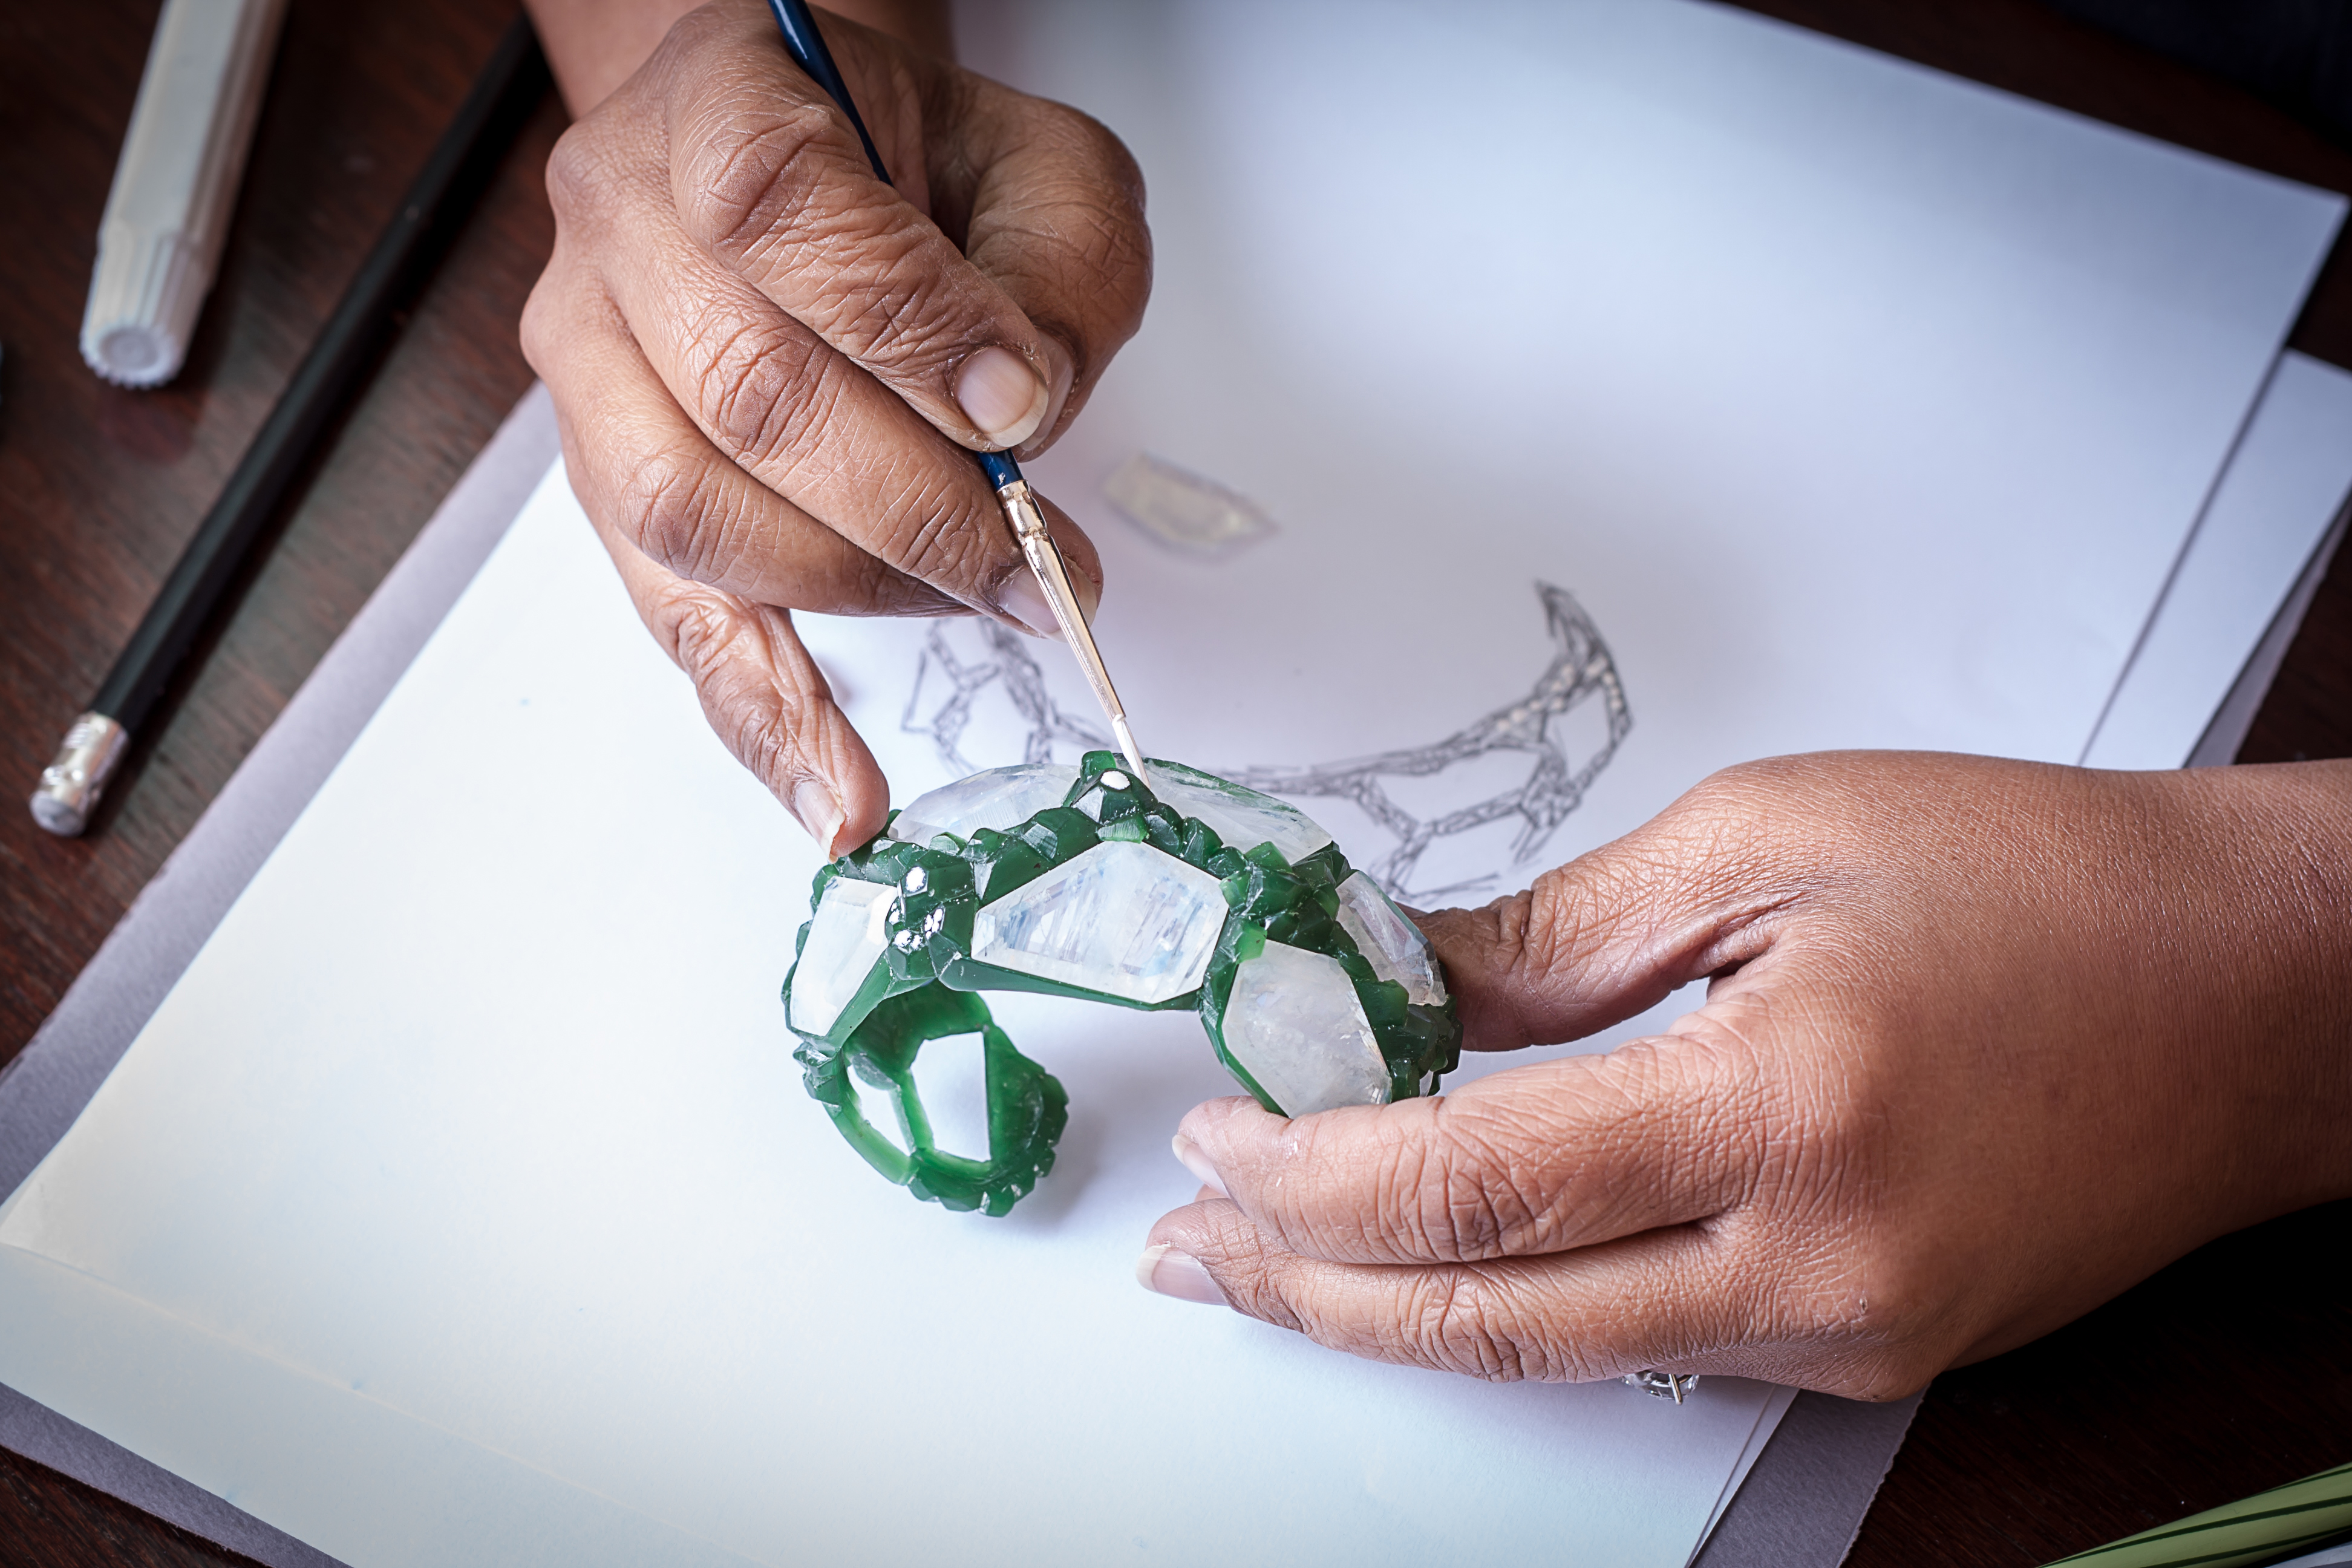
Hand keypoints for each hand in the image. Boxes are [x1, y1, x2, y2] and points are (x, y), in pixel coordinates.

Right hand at [520, 0, 1149, 852]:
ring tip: (994, 603)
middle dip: (918, 506)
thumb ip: (1053, 271)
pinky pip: (672, 619)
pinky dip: (763, 719)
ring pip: (697, 517)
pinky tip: (838, 798)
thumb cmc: (927, 167)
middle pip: (744, 395)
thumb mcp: (1040, 168)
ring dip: (865, 588)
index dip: (910, 324)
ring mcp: (589, 359)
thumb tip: (1015, 412)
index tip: (1025, 402)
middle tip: (1046, 565)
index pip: (779, 212)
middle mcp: (617, 222)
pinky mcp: (608, 482)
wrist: (813, 164)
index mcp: (717, 98)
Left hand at [1138, 753, 2351, 1396]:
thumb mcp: (1769, 838)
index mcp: (1781, 1111)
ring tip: (1268, 1266)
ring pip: (1558, 1353)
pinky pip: (1649, 1343)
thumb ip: (1559, 934)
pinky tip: (1438, 1260)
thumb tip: (1399, 985)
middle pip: (1488, 1319)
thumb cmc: (2042, 883)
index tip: (1217, 1134)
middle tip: (1189, 1252)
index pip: (1474, 1184)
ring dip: (1395, 1310)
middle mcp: (1814, 1267)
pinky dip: (1523, 1302)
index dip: (1312, 1169)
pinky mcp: (1867, 1347)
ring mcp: (1845, 1332)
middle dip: (1307, 1289)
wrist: (2249, 993)